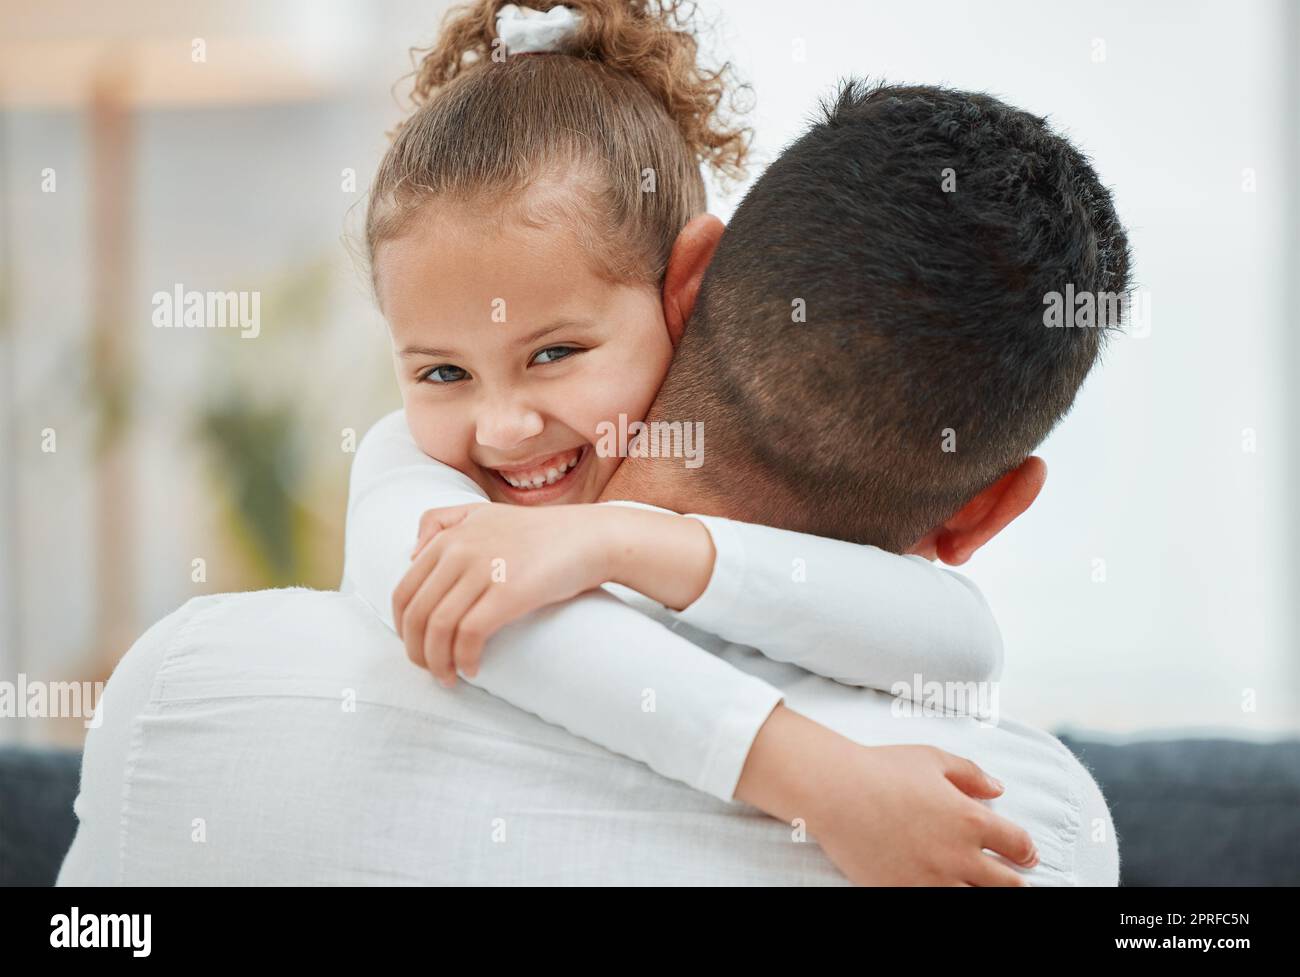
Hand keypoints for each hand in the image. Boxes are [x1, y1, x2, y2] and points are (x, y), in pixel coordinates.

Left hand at [392, 503, 611, 685]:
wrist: (591, 537)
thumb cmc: (542, 532)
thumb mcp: (484, 512)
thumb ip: (442, 522)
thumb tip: (411, 554)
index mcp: (450, 536)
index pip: (403, 591)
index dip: (402, 628)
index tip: (416, 646)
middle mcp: (460, 550)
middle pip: (416, 613)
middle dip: (416, 651)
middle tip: (429, 669)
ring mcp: (483, 570)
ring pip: (438, 627)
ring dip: (437, 662)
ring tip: (448, 677)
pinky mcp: (509, 592)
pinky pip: (469, 634)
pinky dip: (464, 658)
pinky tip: (472, 669)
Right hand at [735, 705, 1038, 884]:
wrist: (835, 791)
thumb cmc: (881, 769)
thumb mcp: (932, 758)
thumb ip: (970, 773)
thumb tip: (996, 789)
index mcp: (971, 820)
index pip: (1018, 845)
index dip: (1027, 852)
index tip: (1027, 856)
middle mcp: (958, 856)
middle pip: (1007, 885)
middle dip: (1015, 883)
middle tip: (1013, 881)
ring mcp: (931, 879)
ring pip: (977, 900)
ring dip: (984, 894)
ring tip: (982, 888)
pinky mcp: (904, 891)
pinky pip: (937, 904)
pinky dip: (947, 897)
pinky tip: (946, 890)